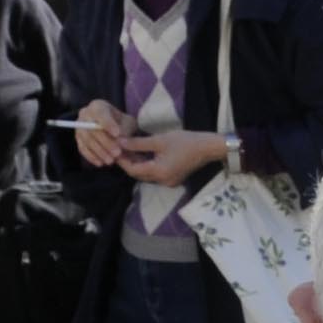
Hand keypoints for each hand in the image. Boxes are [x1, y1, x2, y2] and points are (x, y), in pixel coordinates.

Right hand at [71, 99, 131, 167]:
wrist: (115, 130)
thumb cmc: (122, 123)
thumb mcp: (128, 123)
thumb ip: (125, 128)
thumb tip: (119, 138)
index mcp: (98, 106)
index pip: (100, 113)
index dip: (108, 123)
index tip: (117, 134)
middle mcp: (85, 114)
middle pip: (92, 128)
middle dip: (106, 142)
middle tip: (117, 153)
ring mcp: (79, 127)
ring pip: (87, 140)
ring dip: (99, 151)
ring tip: (111, 161)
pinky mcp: (78, 140)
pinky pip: (82, 148)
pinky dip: (91, 157)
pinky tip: (101, 163)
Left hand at [112, 127, 230, 185]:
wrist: (208, 148)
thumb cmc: (185, 142)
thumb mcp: (159, 140)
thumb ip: (138, 143)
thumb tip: (120, 142)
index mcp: (158, 172)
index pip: (132, 170)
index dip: (122, 161)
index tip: (114, 149)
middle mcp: (162, 181)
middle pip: (138, 174)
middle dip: (128, 162)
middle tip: (119, 148)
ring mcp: (168, 182)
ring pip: (146, 175)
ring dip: (137, 164)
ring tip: (129, 150)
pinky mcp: (173, 179)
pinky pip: (155, 174)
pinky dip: (147, 165)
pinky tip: (144, 154)